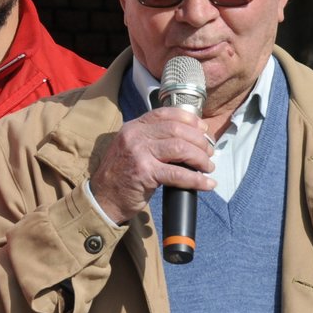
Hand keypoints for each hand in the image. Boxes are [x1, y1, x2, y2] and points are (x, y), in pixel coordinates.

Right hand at [88, 107, 214, 223]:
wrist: (103, 198)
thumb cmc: (122, 175)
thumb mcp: (132, 148)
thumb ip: (152, 140)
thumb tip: (187, 139)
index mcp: (133, 127)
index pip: (165, 114)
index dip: (189, 119)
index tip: (203, 128)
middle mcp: (135, 136)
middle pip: (177, 130)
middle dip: (199, 141)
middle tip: (209, 152)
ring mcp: (139, 153)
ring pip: (181, 149)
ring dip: (200, 158)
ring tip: (208, 167)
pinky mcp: (145, 173)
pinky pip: (178, 174)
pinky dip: (197, 179)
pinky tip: (207, 183)